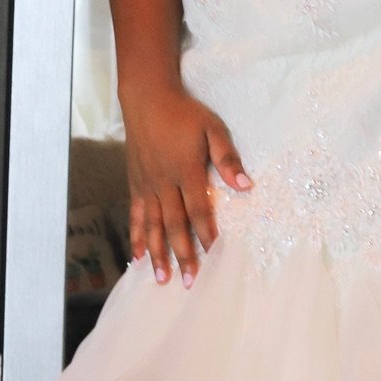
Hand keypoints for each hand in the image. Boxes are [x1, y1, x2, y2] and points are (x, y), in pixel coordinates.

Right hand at [121, 82, 250, 285]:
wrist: (147, 98)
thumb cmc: (185, 113)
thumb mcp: (213, 128)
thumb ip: (227, 158)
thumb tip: (246, 186)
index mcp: (186, 170)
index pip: (198, 209)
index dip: (206, 233)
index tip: (215, 254)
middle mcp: (164, 182)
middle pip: (174, 224)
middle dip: (182, 254)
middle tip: (189, 281)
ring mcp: (147, 185)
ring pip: (152, 225)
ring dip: (158, 253)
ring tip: (163, 278)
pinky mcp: (135, 183)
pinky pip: (135, 215)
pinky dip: (137, 236)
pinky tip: (139, 256)